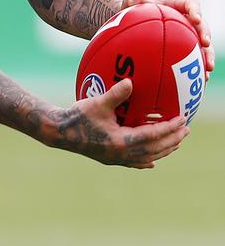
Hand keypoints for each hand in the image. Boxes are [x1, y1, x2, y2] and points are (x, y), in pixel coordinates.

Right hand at [54, 79, 188, 168]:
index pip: (153, 135)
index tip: (183, 120)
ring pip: (147, 157)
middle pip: (154, 149)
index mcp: (121, 141)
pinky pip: (133, 162)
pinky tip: (152, 162)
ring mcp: (115, 158)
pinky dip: (146, 161)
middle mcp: (121, 153)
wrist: (59, 132)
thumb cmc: (78, 116)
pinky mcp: (109, 159)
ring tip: (176, 143)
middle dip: (172, 140)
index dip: (170, 128)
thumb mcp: (98, 103)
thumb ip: (116, 94)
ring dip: (163, 150)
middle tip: (186, 130)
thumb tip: (130, 82)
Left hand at [122, 0, 214, 76]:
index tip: (195, 19)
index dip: (196, 11)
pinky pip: (194, 59)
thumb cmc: (132, 7)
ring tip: (208, 68)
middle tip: (205, 44)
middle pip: (202, 25)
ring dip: (208, 56)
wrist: (131, 20)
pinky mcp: (184, 48)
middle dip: (206, 34)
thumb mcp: (130, 0)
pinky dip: (197, 69)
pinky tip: (200, 81)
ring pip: (203, 45)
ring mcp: (187, 34)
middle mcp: (186, 19)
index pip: (191, 4)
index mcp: (177, 4)